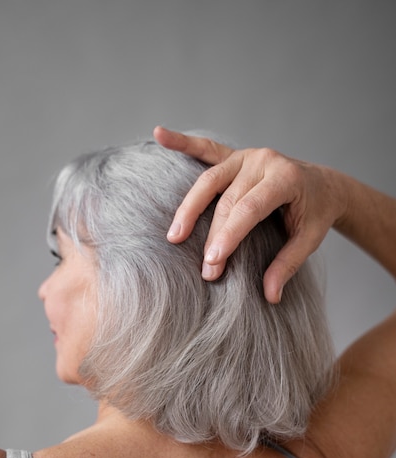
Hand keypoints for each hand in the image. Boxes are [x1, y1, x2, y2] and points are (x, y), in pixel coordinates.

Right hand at [154, 126, 343, 302]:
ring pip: (210, 180)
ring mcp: (247, 155)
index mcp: (285, 178)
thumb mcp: (310, 239)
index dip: (229, 236)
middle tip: (205, 270)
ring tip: (174, 235)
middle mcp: (263, 161)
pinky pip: (205, 148)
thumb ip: (288, 265)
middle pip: (227, 201)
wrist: (323, 184)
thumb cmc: (315, 212)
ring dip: (189, 208)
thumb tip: (270, 297)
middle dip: (213, 236)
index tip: (213, 262)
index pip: (250, 209)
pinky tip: (159, 135)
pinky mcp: (235, 155)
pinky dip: (182, 142)